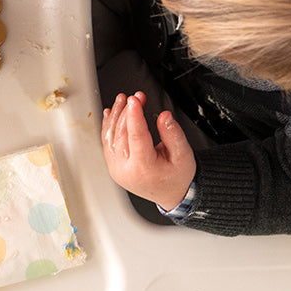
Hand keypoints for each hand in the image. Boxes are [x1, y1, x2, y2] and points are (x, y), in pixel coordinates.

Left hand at [101, 92, 195, 208]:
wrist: (172, 194)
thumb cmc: (177, 176)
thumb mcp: (183, 155)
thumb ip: (173, 134)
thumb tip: (164, 116)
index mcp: (144, 168)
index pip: (136, 136)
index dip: (134, 115)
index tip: (135, 99)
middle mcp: (126, 170)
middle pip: (122, 134)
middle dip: (128, 111)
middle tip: (137, 97)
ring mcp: (117, 169)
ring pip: (111, 137)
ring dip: (116, 116)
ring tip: (122, 100)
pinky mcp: (113, 166)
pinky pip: (107, 143)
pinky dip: (108, 126)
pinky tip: (111, 114)